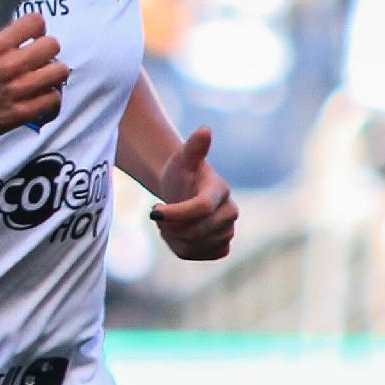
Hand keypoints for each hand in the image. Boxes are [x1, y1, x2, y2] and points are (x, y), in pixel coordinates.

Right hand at [0, 13, 67, 140]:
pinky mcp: (21, 113)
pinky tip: (40, 97)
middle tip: (39, 59)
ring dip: (53, 74)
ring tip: (43, 78)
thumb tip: (25, 32)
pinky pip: (54, 98)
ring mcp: (17, 90)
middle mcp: (9, 65)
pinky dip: (50, 98)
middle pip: (53, 45)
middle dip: (48, 51)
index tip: (32, 38)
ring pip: (60, 71)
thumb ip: (1, 42)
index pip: (36, 21)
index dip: (37, 29)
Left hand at [150, 126, 235, 260]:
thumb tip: (205, 129)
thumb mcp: (183, 158)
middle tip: (157, 214)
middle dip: (171, 225)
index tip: (153, 211)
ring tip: (168, 222)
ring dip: (172, 236)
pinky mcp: (221, 247)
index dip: (176, 213)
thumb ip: (193, 147)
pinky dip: (180, 247)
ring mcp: (228, 232)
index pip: (201, 209)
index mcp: (221, 191)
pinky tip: (176, 234)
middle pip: (196, 231)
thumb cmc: (182, 172)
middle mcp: (230, 213)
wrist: (184, 190)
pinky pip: (195, 255)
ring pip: (194, 245)